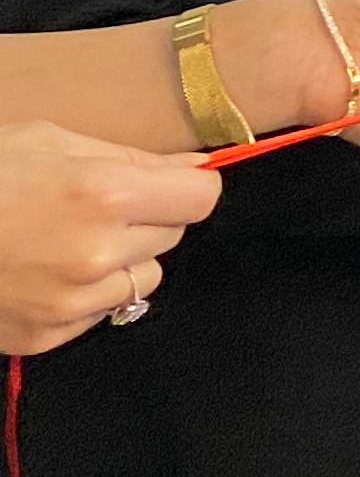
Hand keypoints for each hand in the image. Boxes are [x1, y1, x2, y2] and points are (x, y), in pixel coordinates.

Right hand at [0, 123, 219, 353]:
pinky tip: (40, 271)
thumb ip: (133, 157)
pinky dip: (84, 294)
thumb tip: (197, 168)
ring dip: (121, 260)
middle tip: (95, 206)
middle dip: (148, 218)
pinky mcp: (44, 336)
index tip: (169, 183)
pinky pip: (100, 313)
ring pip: (143, 279)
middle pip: (173, 236)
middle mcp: (94, 254)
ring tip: (63, 239)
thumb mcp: (50, 139)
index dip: (188, 187)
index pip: (201, 197)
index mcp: (102, 194)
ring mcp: (69, 304)